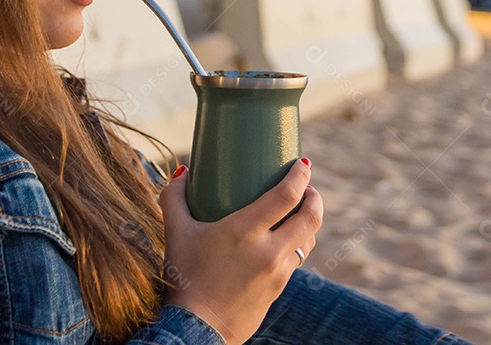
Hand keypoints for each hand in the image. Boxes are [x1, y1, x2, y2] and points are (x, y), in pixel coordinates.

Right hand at [158, 158, 322, 344]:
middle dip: (315, 197)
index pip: (286, 196)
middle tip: (308, 186)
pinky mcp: (279, 289)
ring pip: (308, 240)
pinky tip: (288, 240)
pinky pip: (297, 260)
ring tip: (302, 210)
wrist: (196, 331)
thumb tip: (183, 171)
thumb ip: (174, 199)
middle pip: (310, 217)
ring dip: (310, 221)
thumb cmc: (184, 278)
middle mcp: (268, 251)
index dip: (301, 175)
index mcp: (245, 231)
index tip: (304, 163)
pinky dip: (298, 243)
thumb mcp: (176, 234)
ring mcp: (277, 272)